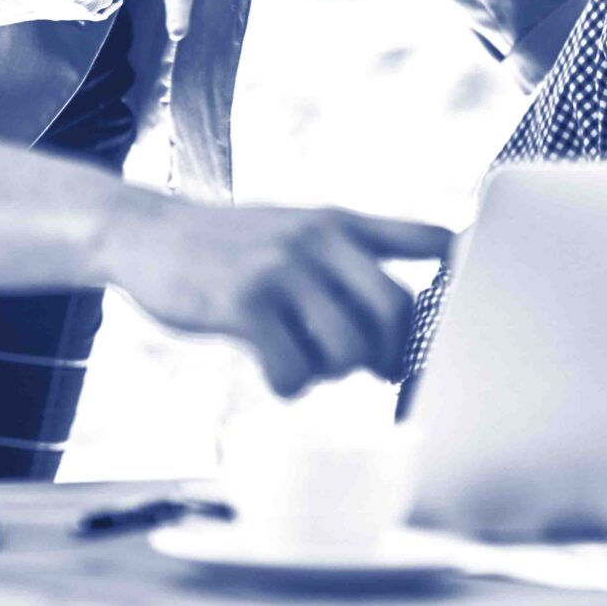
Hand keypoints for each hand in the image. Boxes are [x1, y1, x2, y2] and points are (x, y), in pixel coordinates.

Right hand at [104, 195, 451, 394]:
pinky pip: (294, 370)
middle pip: (395, 311)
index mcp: (337, 221)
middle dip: (387, 355)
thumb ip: (346, 255)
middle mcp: (317, 238)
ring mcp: (281, 268)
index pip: (425, 237)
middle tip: (367, 369)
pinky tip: (272, 371)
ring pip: (348, 349)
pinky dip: (290, 385)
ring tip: (306, 362)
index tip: (459, 312)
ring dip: (332, 373)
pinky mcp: (243, 302)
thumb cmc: (226, 246)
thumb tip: (407, 315)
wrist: (146, 233)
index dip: (460, 274)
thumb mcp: (293, 228)